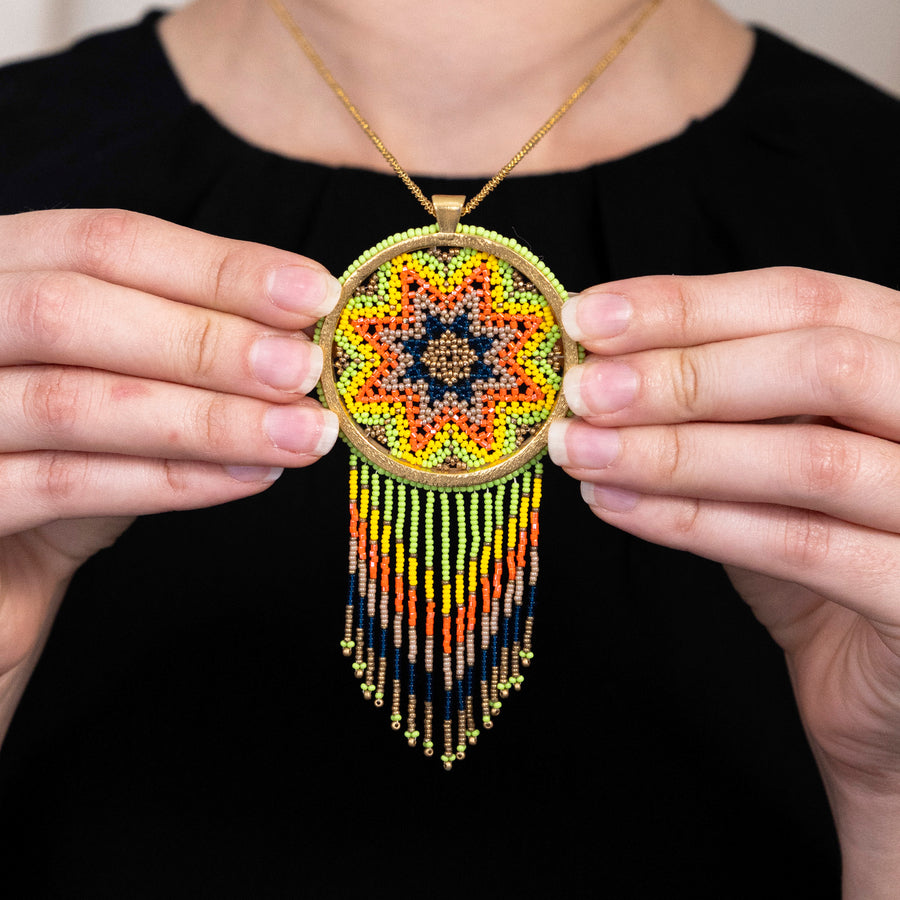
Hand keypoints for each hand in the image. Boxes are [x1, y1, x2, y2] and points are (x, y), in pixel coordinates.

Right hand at [0, 209, 339, 703]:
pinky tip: (246, 478)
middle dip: (207, 340)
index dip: (218, 267)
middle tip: (307, 370)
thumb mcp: (116, 390)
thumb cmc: (58, 461)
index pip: (103, 244)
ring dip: (207, 418)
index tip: (314, 294)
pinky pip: (60, 486)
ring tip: (300, 434)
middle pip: (73, 309)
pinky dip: (166, 480)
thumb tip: (294, 340)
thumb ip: (178, 357)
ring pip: (72, 401)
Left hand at [547, 267, 899, 896]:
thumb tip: (601, 371)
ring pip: (809, 459)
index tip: (590, 315)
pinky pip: (804, 547)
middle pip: (819, 363)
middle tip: (582, 389)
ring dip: (672, 450)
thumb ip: (718, 410)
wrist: (886, 682)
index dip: (688, 303)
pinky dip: (697, 522)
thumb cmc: (828, 548)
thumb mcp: (775, 456)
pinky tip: (617, 506)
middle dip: (683, 373)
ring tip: (578, 449)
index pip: (805, 299)